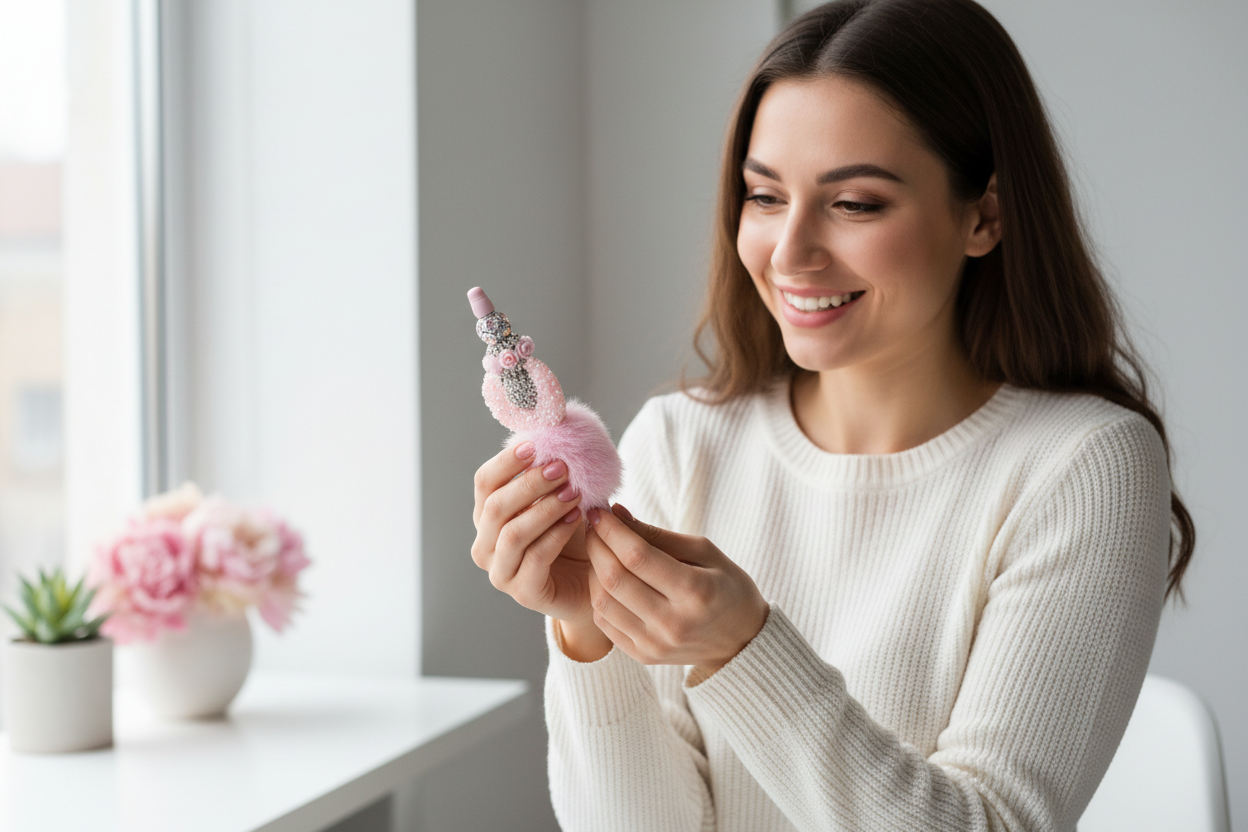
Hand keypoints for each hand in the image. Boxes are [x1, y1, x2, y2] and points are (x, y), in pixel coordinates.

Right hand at [470, 442, 591, 624]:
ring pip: (513, 533)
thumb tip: (555, 434)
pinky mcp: (523, 592)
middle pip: (496, 506)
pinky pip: (535, 558)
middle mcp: (486, 544)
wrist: (597, 580)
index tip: (535, 444)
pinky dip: (556, 534)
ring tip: (575, 492)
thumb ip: (552, 473)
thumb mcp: (562, 497)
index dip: (506, 461)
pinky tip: (577, 518)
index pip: (485, 482)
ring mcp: (501, 572)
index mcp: (487, 517)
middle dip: (530, 483)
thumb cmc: (576, 535)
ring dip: (545, 508)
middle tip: (562, 467)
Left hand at [584, 504, 768, 675]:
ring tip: (599, 550)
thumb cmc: (727, 588)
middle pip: (615, 579)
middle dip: (597, 545)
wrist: (741, 642)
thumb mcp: (705, 552)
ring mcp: (655, 644)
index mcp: (695, 592)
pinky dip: (598, 594)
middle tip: (593, 526)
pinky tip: (604, 578)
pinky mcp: (643, 655)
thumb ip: (659, 535)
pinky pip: (605, 622)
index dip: (612, 531)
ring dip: (593, 569)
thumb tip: (617, 514)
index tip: (599, 512)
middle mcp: (673, 623)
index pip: (637, 556)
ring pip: (603, 601)